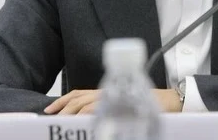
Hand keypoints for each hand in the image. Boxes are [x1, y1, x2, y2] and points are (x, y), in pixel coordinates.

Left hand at [44, 88, 181, 114]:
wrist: (168, 102)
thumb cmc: (146, 103)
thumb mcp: (123, 101)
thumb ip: (107, 104)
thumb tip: (85, 116)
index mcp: (106, 91)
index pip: (78, 94)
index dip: (62, 101)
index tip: (50, 110)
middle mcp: (108, 93)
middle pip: (79, 100)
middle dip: (63, 109)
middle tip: (51, 118)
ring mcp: (114, 101)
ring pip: (86, 107)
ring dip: (73, 115)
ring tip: (62, 124)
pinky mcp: (121, 109)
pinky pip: (100, 114)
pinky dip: (88, 119)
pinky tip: (82, 126)